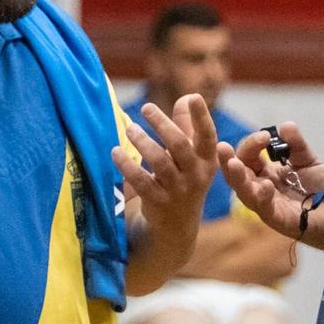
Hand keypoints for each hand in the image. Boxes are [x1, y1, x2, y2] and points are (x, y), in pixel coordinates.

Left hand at [114, 94, 218, 223]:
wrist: (176, 227)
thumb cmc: (184, 181)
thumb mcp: (191, 157)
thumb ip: (187, 126)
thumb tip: (187, 96)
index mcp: (207, 160)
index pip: (207, 136)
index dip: (202, 116)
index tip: (194, 97)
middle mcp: (196, 175)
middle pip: (179, 145)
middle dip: (162, 124)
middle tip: (146, 107)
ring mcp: (178, 191)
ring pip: (160, 161)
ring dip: (143, 141)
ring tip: (130, 128)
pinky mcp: (158, 203)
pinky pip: (140, 181)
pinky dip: (127, 165)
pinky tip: (116, 152)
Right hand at [216, 122, 323, 240]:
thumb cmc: (321, 189)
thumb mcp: (308, 160)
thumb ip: (297, 144)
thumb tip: (285, 125)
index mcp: (265, 175)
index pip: (247, 158)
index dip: (251, 144)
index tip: (265, 135)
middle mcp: (261, 190)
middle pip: (237, 175)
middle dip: (228, 160)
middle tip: (222, 146)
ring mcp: (268, 207)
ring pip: (245, 193)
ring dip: (237, 177)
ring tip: (232, 163)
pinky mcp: (280, 220)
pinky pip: (265, 209)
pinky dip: (262, 197)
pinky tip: (265, 185)